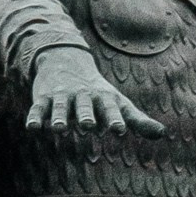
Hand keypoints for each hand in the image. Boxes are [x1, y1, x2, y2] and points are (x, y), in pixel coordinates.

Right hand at [27, 46, 164, 135]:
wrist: (66, 62)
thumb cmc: (98, 92)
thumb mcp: (118, 102)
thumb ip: (138, 120)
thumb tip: (162, 134)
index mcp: (102, 98)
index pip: (110, 109)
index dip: (114, 119)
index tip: (119, 130)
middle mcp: (82, 96)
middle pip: (85, 106)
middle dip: (86, 115)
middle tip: (89, 126)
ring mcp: (62, 96)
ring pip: (60, 107)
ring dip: (60, 117)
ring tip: (59, 129)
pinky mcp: (43, 98)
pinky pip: (39, 108)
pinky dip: (35, 117)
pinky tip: (32, 128)